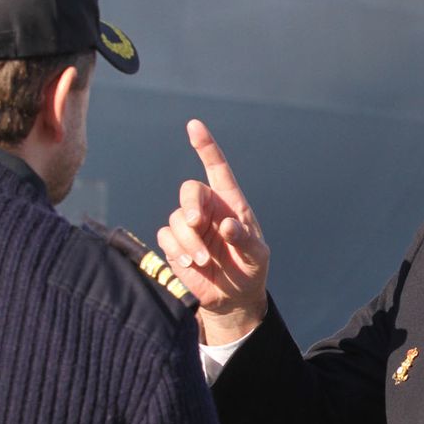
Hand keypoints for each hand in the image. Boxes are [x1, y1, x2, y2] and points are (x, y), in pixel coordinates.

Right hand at [157, 119, 270, 343]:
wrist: (233, 297)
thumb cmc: (250, 269)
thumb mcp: (257, 256)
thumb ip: (245, 240)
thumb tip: (227, 226)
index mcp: (231, 203)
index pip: (217, 168)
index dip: (206, 147)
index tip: (194, 126)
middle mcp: (208, 209)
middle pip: (189, 191)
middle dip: (190, 205)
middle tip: (196, 223)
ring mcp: (189, 226)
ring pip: (176, 219)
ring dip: (189, 241)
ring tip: (205, 261)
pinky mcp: (175, 244)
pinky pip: (166, 237)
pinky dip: (177, 250)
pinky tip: (191, 264)